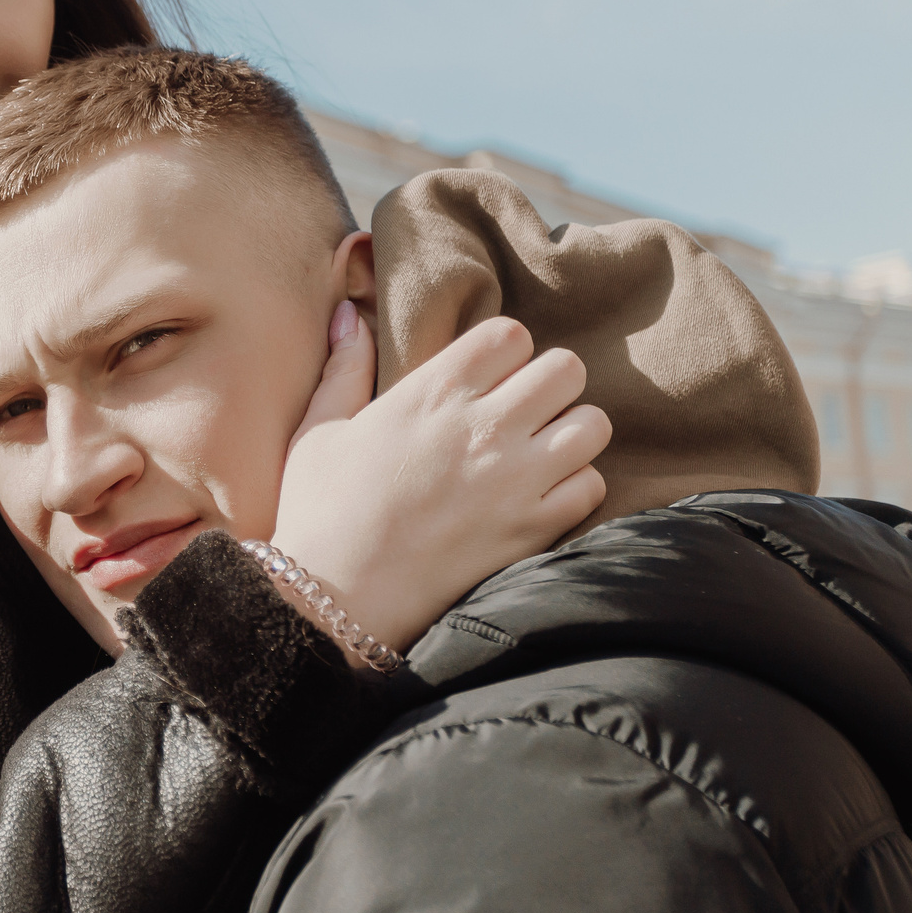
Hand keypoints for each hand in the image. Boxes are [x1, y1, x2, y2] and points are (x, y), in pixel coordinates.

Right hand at [270, 305, 608, 661]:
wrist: (335, 600)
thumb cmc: (318, 513)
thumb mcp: (318, 431)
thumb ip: (343, 367)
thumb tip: (348, 312)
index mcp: (432, 393)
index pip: (509, 334)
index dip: (503, 350)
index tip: (488, 375)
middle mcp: (484, 427)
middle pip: (565, 369)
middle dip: (549, 382)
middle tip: (524, 409)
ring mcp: (515, 479)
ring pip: (593, 424)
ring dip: (572, 431)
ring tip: (542, 450)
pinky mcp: (532, 529)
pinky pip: (591, 486)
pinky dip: (576, 487)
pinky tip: (543, 496)